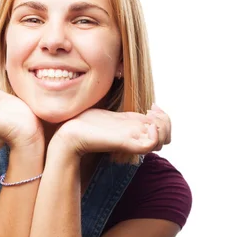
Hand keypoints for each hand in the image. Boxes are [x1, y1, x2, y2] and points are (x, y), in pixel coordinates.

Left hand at [52, 105, 170, 155]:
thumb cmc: (85, 122)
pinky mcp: (125, 144)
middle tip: (151, 110)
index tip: (152, 107)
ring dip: (162, 125)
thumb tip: (125, 92)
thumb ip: (121, 113)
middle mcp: (136, 137)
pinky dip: (155, 134)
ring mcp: (132, 141)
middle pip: (167, 137)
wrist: (70, 133)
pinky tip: (146, 122)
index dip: (164, 118)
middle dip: (166, 122)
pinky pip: (151, 144)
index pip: (163, 131)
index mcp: (134, 131)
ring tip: (149, 115)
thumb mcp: (110, 113)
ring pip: (163, 141)